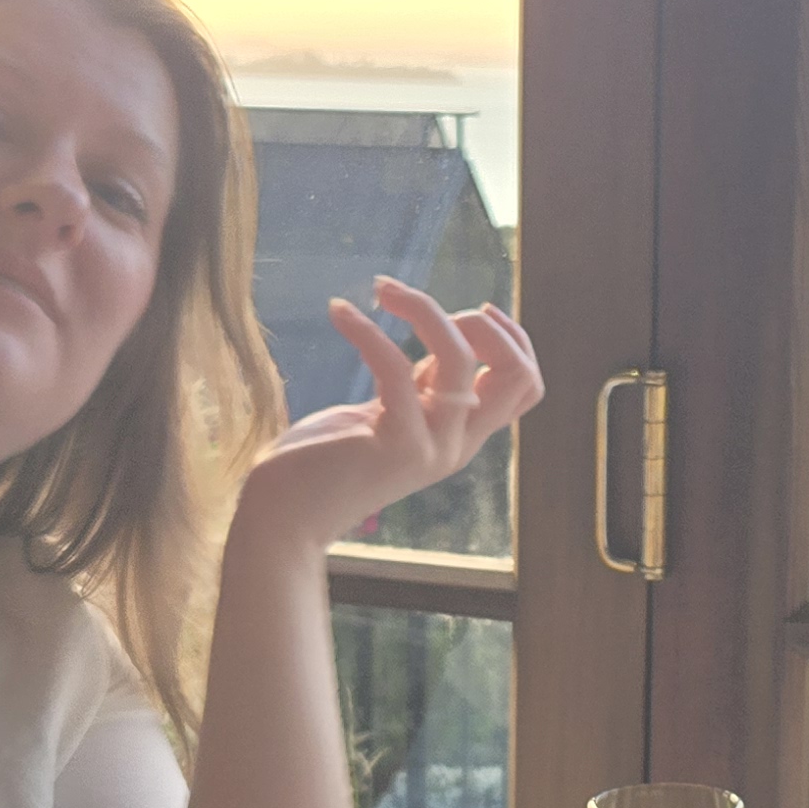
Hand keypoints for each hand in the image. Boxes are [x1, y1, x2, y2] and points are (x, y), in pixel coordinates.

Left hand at [234, 278, 543, 553]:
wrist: (283, 519)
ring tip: (382, 289)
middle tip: (432, 307)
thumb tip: (445, 336)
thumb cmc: (324, 461)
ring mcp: (431, 447)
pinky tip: (338, 311)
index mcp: (461, 435)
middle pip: (518, 375)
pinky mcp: (395, 445)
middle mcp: (457, 444)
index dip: (513, 339)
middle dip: (487, 325)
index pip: (525, 386)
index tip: (473, 311)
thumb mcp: (387, 413)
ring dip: (424, 308)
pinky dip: (367, 329)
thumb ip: (422, 386)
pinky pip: (396, 367)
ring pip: (459, 360)